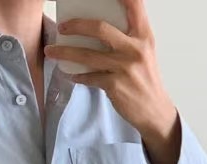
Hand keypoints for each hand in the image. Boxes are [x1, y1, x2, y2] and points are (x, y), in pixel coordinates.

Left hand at [44, 0, 180, 163]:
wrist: (154, 110)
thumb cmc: (145, 79)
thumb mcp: (144, 52)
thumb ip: (128, 38)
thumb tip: (99, 28)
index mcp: (144, 35)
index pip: (134, 5)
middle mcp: (135, 48)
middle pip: (100, 28)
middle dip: (76, 25)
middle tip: (62, 27)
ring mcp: (124, 67)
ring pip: (88, 55)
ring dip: (65, 52)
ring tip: (52, 51)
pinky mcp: (114, 85)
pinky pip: (89, 77)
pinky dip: (77, 75)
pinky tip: (70, 73)